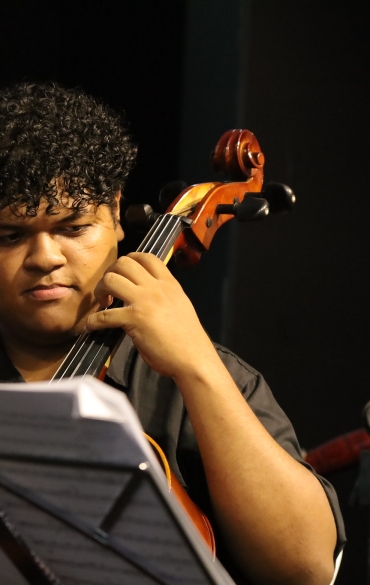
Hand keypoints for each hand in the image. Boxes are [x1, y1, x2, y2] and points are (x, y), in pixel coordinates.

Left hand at [86, 252, 214, 377]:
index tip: (121, 272)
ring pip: (111, 280)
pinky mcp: (134, 319)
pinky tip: (91, 326)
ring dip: (100, 290)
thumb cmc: (188, 337)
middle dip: (110, 273)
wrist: (193, 357)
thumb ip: (163, 295)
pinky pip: (105, 315)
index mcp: (169, 283)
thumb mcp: (179, 305)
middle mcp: (156, 287)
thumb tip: (145, 295)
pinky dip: (93, 321)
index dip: (128, 260)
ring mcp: (145, 301)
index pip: (146, 257)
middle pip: (124, 263)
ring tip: (103, 304)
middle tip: (109, 290)